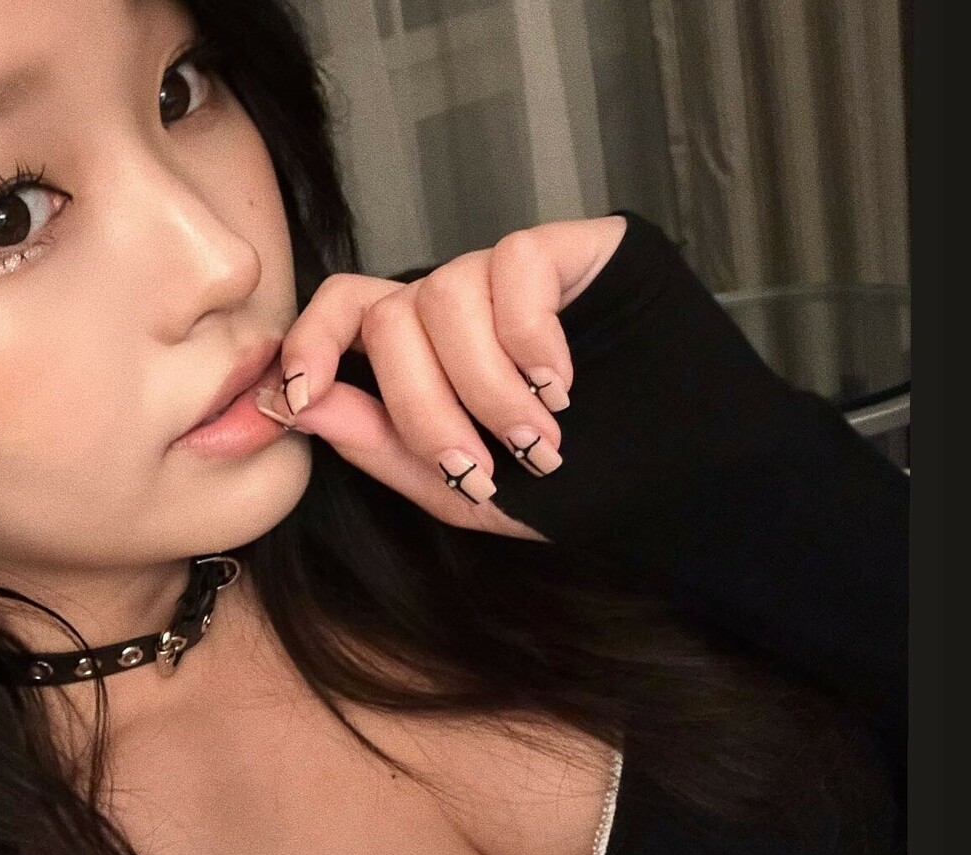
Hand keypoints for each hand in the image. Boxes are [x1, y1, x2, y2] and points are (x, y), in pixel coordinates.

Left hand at [255, 216, 628, 541]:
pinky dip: (529, 336)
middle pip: (389, 318)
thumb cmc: (560, 486)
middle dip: (424, 407)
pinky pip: (513, 266)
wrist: (674, 477)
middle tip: (481, 469)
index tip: (298, 394)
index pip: (339, 309)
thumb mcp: (456, 489)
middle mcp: (449, 300)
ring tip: (537, 437)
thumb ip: (377, 445)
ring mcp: (502, 272)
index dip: (309, 341)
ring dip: (486, 384)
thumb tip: (296, 403)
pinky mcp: (560, 248)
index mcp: (414, 351)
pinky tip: (560, 383)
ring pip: (446, 295)